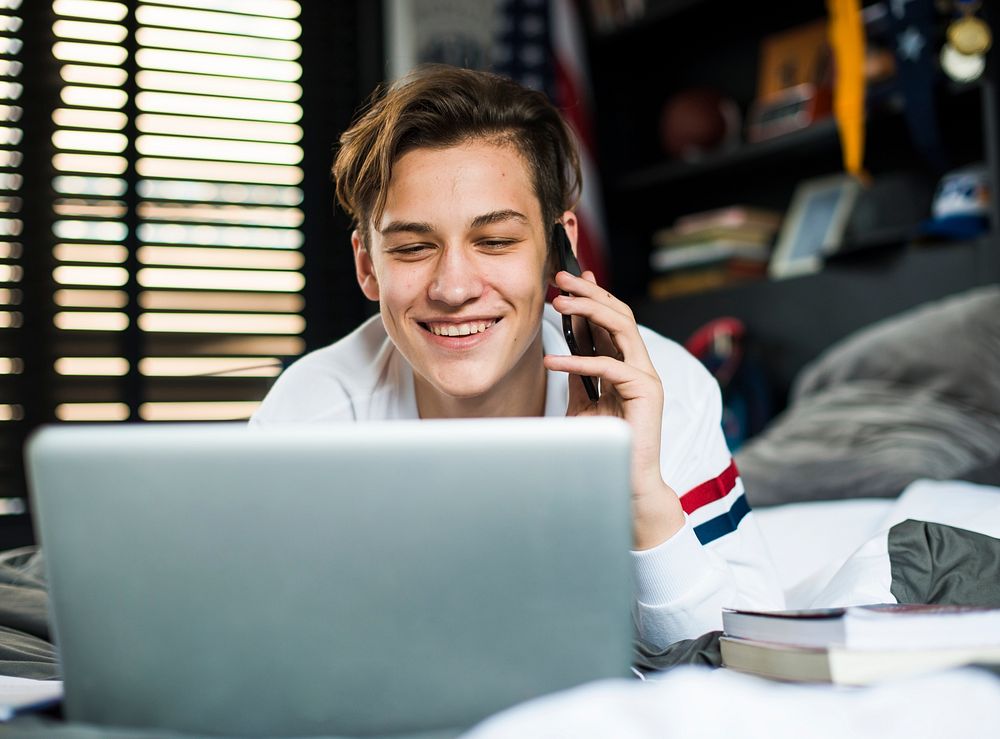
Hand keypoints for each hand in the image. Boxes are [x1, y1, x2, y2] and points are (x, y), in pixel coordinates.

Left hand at [544, 270, 684, 548]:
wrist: (626, 480)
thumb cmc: (604, 443)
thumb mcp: (582, 401)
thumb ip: (577, 374)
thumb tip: (560, 346)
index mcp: (626, 363)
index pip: (611, 318)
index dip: (591, 295)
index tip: (566, 280)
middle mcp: (640, 364)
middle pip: (619, 313)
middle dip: (589, 291)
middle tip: (560, 279)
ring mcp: (647, 376)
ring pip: (622, 327)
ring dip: (589, 310)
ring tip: (558, 303)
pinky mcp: (647, 392)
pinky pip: (610, 366)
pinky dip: (579, 361)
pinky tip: (552, 361)